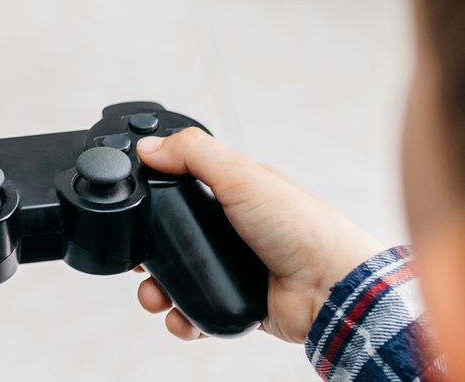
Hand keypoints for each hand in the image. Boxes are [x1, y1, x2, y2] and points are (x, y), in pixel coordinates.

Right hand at [133, 129, 382, 344]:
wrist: (332, 289)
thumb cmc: (301, 226)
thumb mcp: (243, 175)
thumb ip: (194, 153)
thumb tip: (149, 146)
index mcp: (234, 193)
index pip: (182, 190)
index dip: (154, 200)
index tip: (133, 210)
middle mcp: (232, 230)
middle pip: (173, 239)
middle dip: (148, 254)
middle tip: (137, 262)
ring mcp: (234, 268)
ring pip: (181, 278)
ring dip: (160, 290)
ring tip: (154, 299)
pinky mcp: (238, 302)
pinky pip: (199, 311)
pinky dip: (184, 317)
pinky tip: (179, 318)